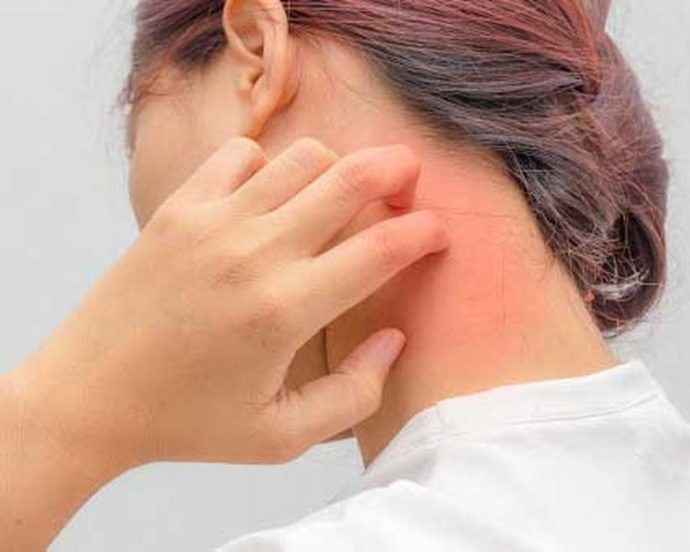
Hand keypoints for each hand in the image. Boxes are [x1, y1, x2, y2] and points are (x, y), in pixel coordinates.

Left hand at [9, 136, 449, 472]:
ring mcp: (212, 223)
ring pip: (301, 157)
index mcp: (286, 310)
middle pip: (350, 179)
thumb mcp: (280, 437)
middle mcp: (254, 253)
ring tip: (343, 193)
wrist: (91, 397)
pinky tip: (270, 197)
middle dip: (396, 169)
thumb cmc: (189, 423)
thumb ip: (354, 395)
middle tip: (410, 178)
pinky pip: (239, 155)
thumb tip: (394, 340)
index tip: (438, 232)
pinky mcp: (177, 209)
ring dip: (337, 167)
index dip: (424, 232)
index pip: (381, 248)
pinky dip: (269, 164)